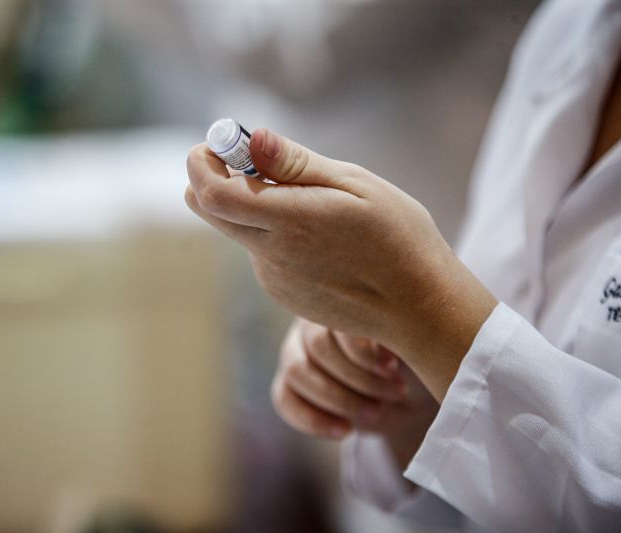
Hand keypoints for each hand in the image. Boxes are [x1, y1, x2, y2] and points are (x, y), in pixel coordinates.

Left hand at [185, 128, 496, 398]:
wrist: (419, 307)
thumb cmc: (399, 238)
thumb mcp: (356, 185)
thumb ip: (296, 164)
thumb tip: (251, 137)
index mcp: (289, 222)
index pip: (211, 194)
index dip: (201, 164)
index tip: (215, 143)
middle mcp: (271, 255)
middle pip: (210, 211)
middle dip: (215, 177)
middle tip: (246, 157)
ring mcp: (273, 279)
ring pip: (238, 230)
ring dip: (253, 206)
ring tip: (310, 201)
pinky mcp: (282, 293)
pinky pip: (261, 253)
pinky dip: (272, 233)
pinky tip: (320, 236)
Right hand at [272, 318, 437, 444]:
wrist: (410, 394)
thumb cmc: (415, 361)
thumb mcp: (414, 349)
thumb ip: (396, 341)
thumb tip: (382, 349)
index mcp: (342, 303)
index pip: (336, 319)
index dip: (361, 349)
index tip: (393, 368)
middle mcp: (311, 322)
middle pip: (318, 348)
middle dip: (358, 378)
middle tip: (395, 393)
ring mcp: (294, 352)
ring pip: (297, 372)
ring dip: (338, 399)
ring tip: (376, 411)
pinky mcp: (288, 385)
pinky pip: (284, 400)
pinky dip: (313, 420)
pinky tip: (345, 430)